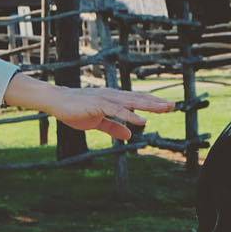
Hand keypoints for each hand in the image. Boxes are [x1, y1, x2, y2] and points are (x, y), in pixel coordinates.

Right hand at [45, 86, 174, 140]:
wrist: (56, 102)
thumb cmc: (75, 110)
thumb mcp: (97, 122)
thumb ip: (113, 127)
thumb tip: (130, 135)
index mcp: (113, 99)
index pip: (136, 100)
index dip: (152, 103)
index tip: (167, 106)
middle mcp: (112, 96)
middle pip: (138, 99)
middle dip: (156, 103)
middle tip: (174, 105)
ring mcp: (105, 99)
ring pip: (131, 102)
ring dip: (148, 105)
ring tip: (164, 109)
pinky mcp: (98, 104)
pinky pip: (117, 111)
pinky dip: (130, 115)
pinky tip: (142, 120)